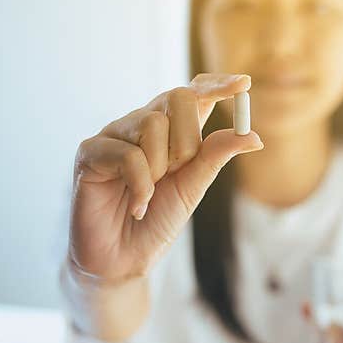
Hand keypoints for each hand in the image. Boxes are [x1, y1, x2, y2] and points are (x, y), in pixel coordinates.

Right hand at [69, 73, 263, 281]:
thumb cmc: (156, 222)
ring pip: (151, 125)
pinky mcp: (90, 151)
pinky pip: (128, 155)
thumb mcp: (193, 188)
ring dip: (159, 169)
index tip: (243, 84)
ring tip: (148, 195)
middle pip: (178, 98)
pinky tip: (136, 207)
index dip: (217, 84)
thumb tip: (252, 135)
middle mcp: (141, 124)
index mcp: (170, 131)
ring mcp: (114, 134)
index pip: (193, 93)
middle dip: (187, 141)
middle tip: (175, 174)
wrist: (123, 259)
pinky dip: (140, 187)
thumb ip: (215, 156)